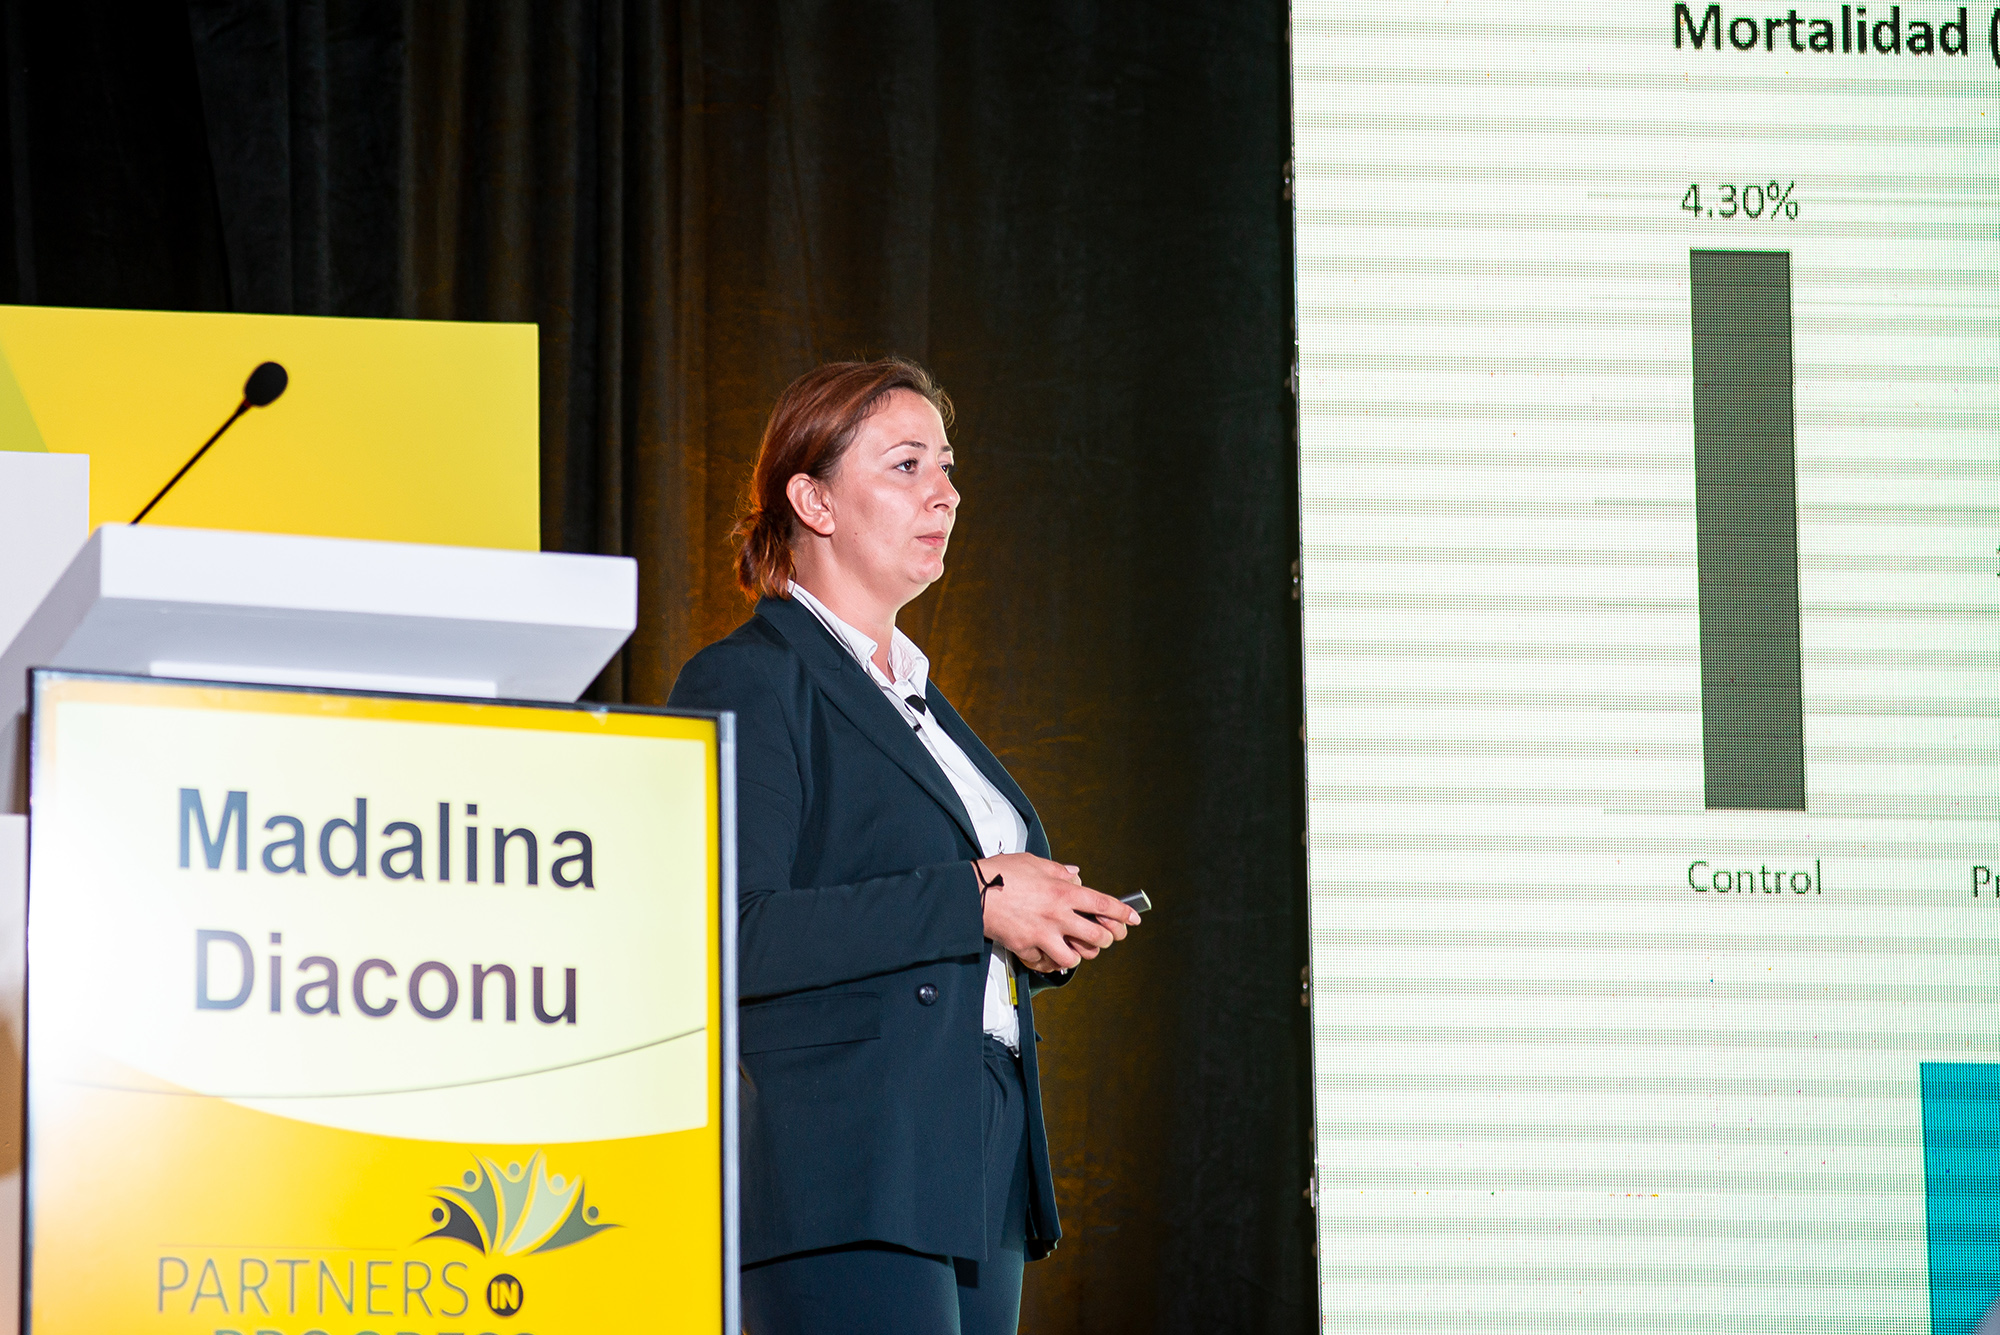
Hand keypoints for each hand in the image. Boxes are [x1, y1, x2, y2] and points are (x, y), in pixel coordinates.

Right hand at [976, 854, 1138, 972]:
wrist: (971, 892)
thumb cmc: (1000, 874)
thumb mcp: (1034, 862)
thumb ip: (1059, 871)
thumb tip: (1075, 876)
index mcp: (1063, 892)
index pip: (1105, 905)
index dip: (1124, 914)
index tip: (1133, 920)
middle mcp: (1058, 916)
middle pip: (1098, 937)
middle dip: (1104, 939)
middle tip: (1099, 936)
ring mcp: (1043, 936)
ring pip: (1075, 958)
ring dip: (1077, 954)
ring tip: (1072, 947)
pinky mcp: (1026, 949)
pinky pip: (1046, 964)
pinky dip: (1049, 962)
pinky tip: (1048, 955)